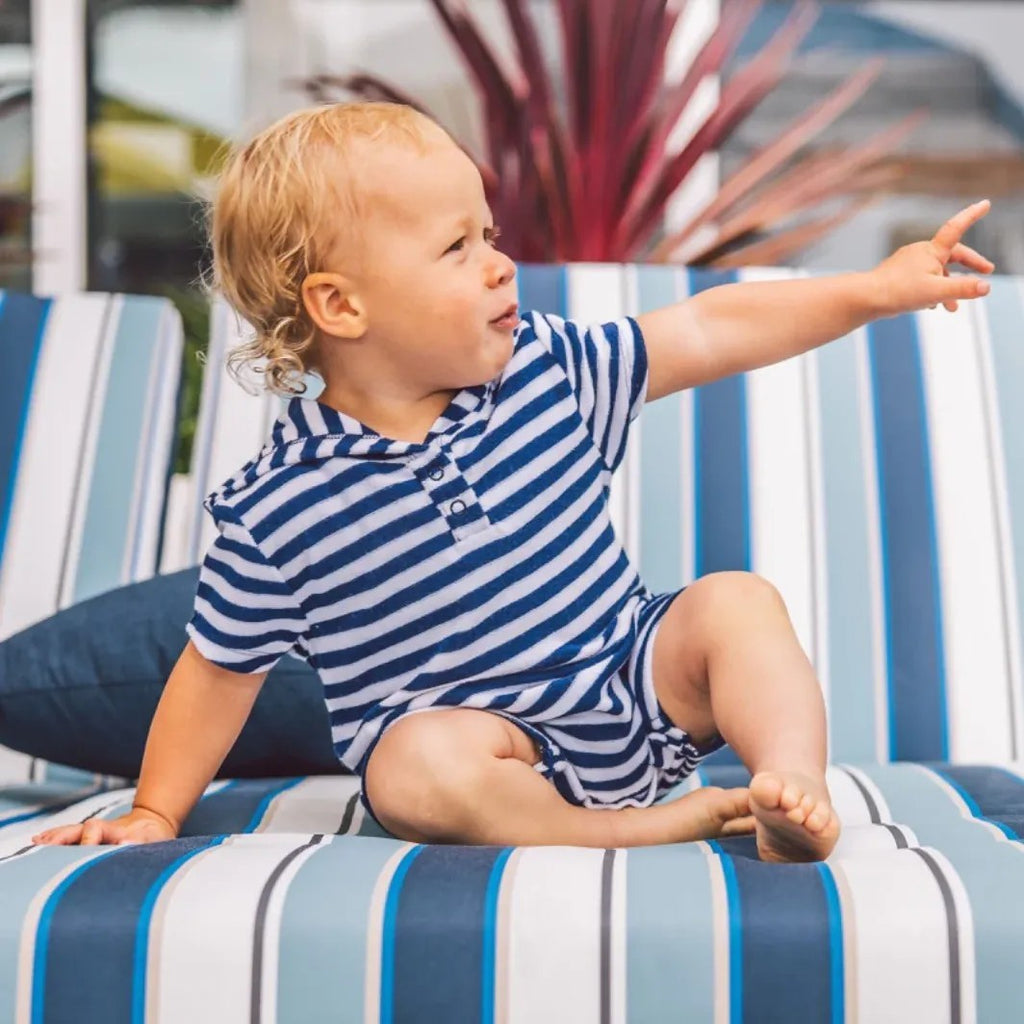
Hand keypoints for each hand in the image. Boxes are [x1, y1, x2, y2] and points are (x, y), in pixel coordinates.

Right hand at [30, 805, 177, 845]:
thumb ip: (140, 841)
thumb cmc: (154, 835)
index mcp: (114, 830)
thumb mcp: (154, 838)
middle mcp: (99, 830)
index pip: (94, 830)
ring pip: (69, 833)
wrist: (153, 823)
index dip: (86, 840)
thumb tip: (124, 843)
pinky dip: (54, 839)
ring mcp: (93, 834)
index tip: (82, 850)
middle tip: (40, 844)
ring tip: (34, 844)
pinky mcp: (89, 839)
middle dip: (59, 837)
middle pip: (75, 830)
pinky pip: (68, 837)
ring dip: (53, 838)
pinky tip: (38, 842)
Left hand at [871, 199, 994, 316]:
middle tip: (986, 272)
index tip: (985, 203)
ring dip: (949, 287)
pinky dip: (931, 292)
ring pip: (936, 272)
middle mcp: (920, 253)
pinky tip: (930, 306)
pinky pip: (921, 280)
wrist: (865, 299)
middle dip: (970, 265)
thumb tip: (986, 287)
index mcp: (932, 251)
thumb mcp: (937, 291)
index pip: (956, 228)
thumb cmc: (898, 292)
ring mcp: (908, 264)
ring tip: (953, 307)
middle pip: (952, 255)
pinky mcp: (898, 276)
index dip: (972, 215)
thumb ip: (963, 289)